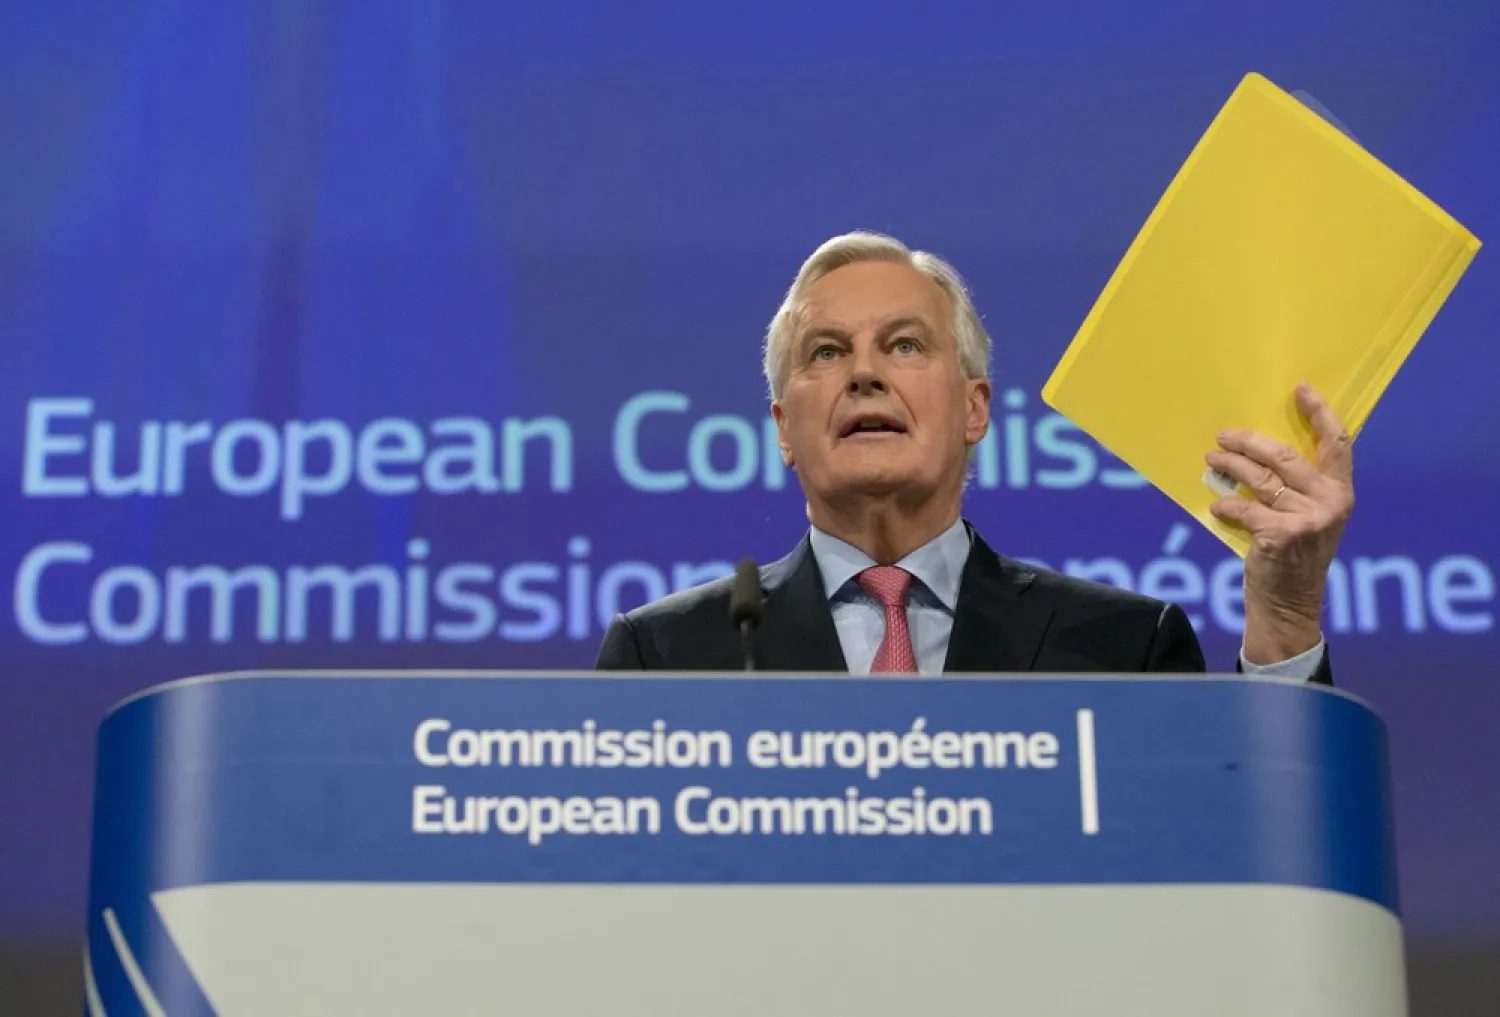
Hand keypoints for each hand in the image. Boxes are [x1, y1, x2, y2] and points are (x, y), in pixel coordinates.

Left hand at [1206, 383, 1354, 664]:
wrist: (1289, 603)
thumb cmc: (1294, 554)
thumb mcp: (1309, 517)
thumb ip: (1297, 487)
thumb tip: (1258, 450)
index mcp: (1341, 492)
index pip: (1337, 443)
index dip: (1320, 412)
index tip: (1300, 388)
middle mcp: (1330, 502)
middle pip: (1284, 455)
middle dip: (1248, 442)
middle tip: (1223, 435)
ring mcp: (1307, 519)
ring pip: (1259, 479)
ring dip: (1229, 466)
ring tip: (1210, 460)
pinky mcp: (1281, 535)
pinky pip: (1244, 508)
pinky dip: (1226, 505)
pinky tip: (1216, 505)